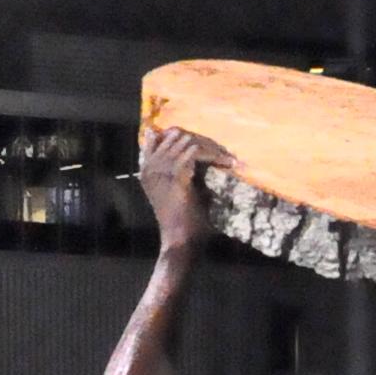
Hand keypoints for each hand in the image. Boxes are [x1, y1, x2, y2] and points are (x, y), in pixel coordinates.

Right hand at [138, 126, 224, 256]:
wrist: (180, 239)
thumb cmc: (183, 219)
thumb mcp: (180, 189)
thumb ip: (183, 170)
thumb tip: (200, 154)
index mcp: (147, 168)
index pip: (158, 136)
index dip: (183, 136)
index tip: (207, 145)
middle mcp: (150, 166)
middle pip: (175, 135)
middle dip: (202, 140)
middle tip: (223, 150)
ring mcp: (161, 170)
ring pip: (187, 141)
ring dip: (211, 147)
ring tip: (228, 157)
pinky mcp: (176, 177)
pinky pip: (195, 153)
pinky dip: (214, 155)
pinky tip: (228, 163)